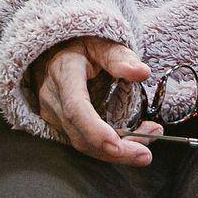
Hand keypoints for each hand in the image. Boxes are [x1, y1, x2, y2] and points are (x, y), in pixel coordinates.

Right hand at [31, 37, 159, 166]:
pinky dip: (107, 148)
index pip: (75, 108)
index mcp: (64, 73)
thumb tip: (143, 73)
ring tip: (145, 147)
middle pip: (81, 135)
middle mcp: (54, 98)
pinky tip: (130, 143)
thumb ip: (121, 57)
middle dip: (115, 150)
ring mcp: (53, 114)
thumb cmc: (81, 45)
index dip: (94, 130)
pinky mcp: (59, 125)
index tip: (116, 144)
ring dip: (115, 152)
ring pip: (82, 144)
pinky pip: (83, 143)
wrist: (55, 51)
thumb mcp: (102, 43)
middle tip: (145, 155)